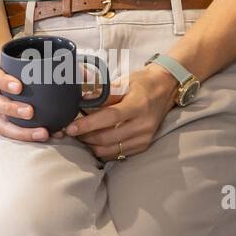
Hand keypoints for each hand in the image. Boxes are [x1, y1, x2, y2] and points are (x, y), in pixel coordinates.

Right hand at [0, 62, 68, 141]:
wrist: (9, 76)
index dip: (3, 82)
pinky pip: (12, 133)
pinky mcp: (4, 123)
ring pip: (1, 124)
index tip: (19, 86)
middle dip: (11, 109)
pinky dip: (28, 136)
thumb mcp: (30, 60)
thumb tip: (85, 74)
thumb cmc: (21, 69)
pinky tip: (47, 135)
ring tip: (42, 132)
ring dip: (20, 130)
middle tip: (30, 112)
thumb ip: (57, 64)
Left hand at [62, 65, 176, 159]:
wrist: (165, 90)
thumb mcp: (123, 81)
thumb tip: (81, 98)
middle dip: (85, 136)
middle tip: (70, 130)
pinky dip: (102, 149)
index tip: (71, 127)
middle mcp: (143, 125)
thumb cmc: (141, 83)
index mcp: (138, 105)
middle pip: (108, 138)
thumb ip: (102, 92)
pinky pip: (117, 153)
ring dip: (91, 145)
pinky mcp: (143, 146)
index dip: (88, 124)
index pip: (110, 118)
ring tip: (80, 135)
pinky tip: (94, 140)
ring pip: (110, 150)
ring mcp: (144, 138)